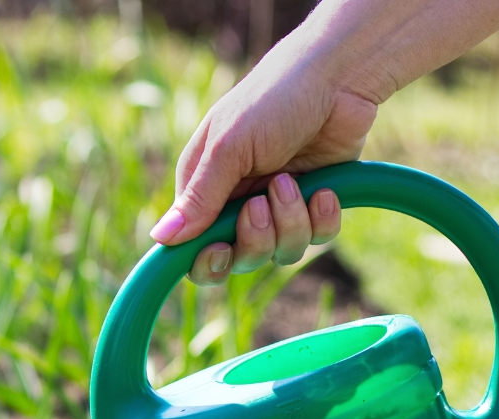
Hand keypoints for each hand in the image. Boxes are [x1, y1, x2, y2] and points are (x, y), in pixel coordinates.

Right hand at [149, 43, 379, 284]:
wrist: (338, 78)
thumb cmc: (272, 101)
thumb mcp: (228, 148)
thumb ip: (199, 198)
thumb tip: (160, 238)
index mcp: (204, 188)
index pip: (192, 247)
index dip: (205, 260)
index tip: (220, 250)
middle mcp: (238, 202)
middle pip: (239, 259)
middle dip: (254, 240)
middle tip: (261, 204)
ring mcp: (278, 206)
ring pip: (280, 252)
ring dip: (290, 222)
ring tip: (294, 181)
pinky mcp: (315, 203)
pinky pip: (317, 238)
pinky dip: (322, 219)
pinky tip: (324, 189)